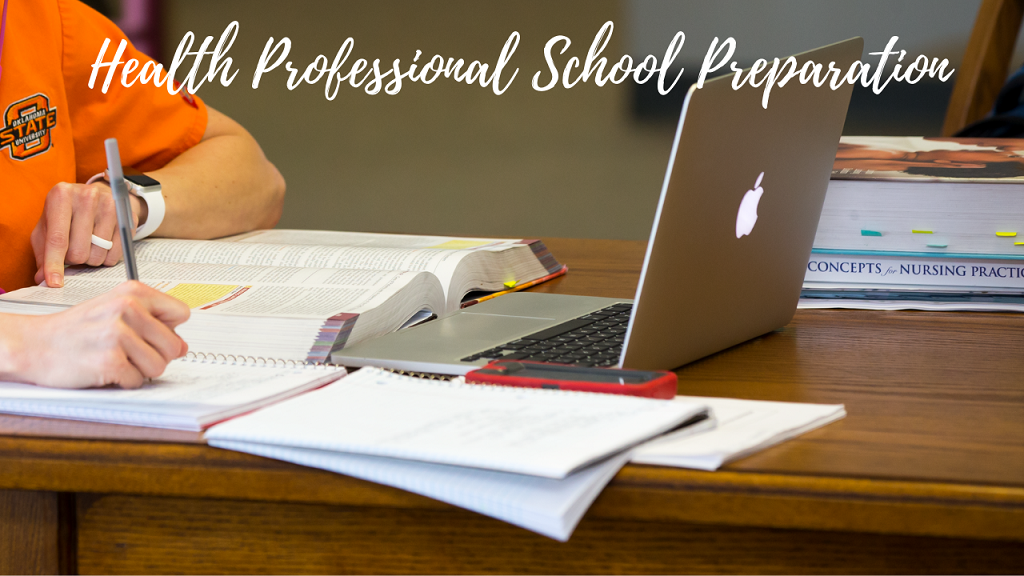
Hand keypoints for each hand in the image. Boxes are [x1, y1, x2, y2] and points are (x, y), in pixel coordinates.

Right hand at [0, 282, 189, 388]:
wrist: (33, 344)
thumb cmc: (75, 329)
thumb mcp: (114, 310)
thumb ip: (152, 322)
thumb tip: (183, 346)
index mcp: (133, 292)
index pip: (182, 314)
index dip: (169, 329)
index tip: (152, 334)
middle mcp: (128, 308)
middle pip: (174, 346)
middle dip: (155, 355)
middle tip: (128, 351)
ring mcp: (118, 335)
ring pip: (159, 366)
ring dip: (139, 370)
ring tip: (116, 358)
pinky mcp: (110, 361)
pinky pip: (138, 381)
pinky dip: (123, 381)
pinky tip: (105, 369)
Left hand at [30, 181, 146, 287]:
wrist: (100, 195)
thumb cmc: (68, 214)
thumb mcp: (48, 227)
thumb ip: (43, 252)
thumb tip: (43, 279)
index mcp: (61, 196)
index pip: (57, 239)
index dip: (54, 264)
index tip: (55, 283)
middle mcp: (87, 197)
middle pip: (79, 251)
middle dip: (74, 259)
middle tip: (74, 250)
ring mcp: (110, 205)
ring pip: (98, 255)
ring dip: (91, 259)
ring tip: (88, 246)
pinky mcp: (127, 217)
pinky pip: (116, 254)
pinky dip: (107, 258)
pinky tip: (102, 248)